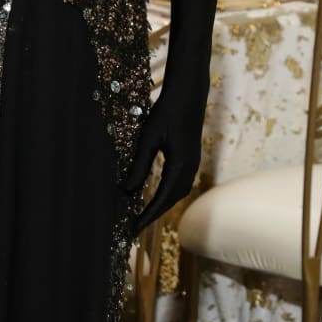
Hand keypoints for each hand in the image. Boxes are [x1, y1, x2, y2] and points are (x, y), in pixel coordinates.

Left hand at [123, 86, 203, 233]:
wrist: (189, 93)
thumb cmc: (167, 112)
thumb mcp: (148, 138)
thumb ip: (139, 165)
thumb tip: (127, 190)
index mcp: (180, 164)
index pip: (163, 197)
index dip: (149, 214)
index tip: (135, 227)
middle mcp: (191, 167)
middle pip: (173, 198)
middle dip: (155, 214)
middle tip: (136, 226)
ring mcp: (193, 162)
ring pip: (179, 192)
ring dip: (163, 204)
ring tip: (145, 214)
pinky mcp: (192, 157)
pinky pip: (181, 182)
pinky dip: (169, 193)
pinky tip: (158, 193)